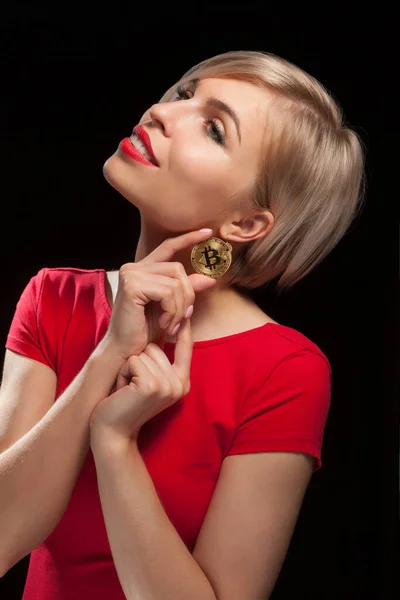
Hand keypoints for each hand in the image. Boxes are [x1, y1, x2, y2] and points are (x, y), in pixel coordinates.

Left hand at [90, 309, 192, 440]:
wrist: (112, 432)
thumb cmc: (126, 402)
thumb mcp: (150, 381)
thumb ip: (162, 361)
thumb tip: (167, 331)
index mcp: (183, 382)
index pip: (186, 345)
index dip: (183, 326)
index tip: (184, 308)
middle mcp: (180, 384)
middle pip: (157, 346)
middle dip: (138, 360)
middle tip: (132, 383)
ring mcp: (168, 386)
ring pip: (145, 352)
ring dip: (129, 366)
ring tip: (127, 387)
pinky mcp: (151, 385)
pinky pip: (135, 360)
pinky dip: (124, 372)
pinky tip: (123, 390)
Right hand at [102, 229, 216, 360]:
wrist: (127, 351)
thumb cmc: (145, 331)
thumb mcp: (172, 308)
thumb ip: (186, 290)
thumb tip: (209, 278)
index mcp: (143, 270)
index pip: (168, 247)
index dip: (188, 239)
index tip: (207, 233)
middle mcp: (135, 267)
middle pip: (177, 269)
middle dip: (187, 296)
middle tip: (183, 318)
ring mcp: (132, 274)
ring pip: (175, 282)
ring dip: (179, 308)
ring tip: (172, 324)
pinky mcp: (132, 285)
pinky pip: (168, 292)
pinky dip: (172, 311)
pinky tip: (164, 324)